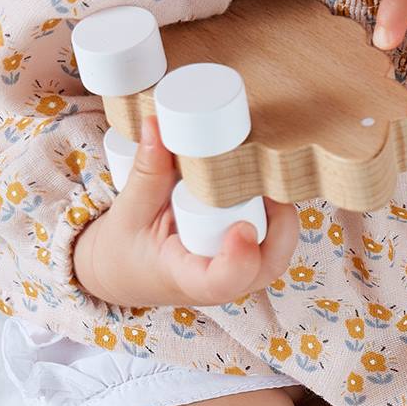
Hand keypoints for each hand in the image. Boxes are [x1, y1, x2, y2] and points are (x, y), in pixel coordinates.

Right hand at [73, 116, 298, 307]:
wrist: (127, 269)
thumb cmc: (126, 248)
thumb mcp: (129, 211)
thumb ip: (146, 171)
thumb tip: (157, 123)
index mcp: (189, 279)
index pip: (223, 282)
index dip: (240, 258)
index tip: (241, 228)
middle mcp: (224, 280)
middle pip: (269, 260)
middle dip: (277, 218)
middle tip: (261, 171)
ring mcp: (239, 270)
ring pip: (279, 246)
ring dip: (280, 207)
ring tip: (264, 163)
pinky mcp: (245, 253)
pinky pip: (274, 234)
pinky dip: (276, 205)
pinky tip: (269, 172)